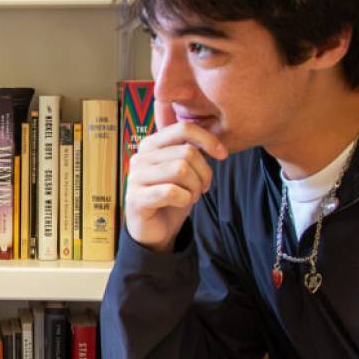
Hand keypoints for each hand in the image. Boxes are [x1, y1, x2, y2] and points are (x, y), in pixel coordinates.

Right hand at [124, 121, 227, 251]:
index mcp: (151, 144)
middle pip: (187, 152)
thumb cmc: (171, 198)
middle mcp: (140, 157)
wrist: (155, 230)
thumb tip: (216, 142)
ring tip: (192, 196)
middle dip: (204, 172)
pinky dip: (185, 199)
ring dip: (195, 187)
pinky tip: (182, 203)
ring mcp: (136, 177)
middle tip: (203, 187)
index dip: (208, 139)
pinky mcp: (136, 198)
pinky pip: (171, 192)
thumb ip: (191, 152)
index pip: (183, 129)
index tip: (222, 155)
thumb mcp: (184, 170)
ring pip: (181, 170)